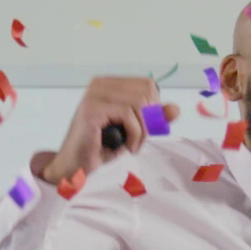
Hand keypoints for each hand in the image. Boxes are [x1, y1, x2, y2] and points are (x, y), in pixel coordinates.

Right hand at [34, 76, 179, 184]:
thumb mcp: (134, 129)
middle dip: (148, 121)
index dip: (154, 108)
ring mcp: (94, 94)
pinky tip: (125, 147)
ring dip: (141, 130)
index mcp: (109, 84)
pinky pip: (128, 115)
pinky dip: (134, 135)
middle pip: (145, 93)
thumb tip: (175, 109)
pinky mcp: (92, 108)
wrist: (76, 166)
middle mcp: (100, 84)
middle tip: (138, 140)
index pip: (147, 85)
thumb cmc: (102, 147)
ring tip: (131, 145)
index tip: (145, 128)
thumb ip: (154, 118)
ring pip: (139, 103)